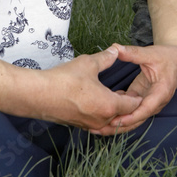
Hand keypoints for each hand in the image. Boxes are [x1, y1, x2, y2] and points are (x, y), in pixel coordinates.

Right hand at [23, 45, 141, 131]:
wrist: (38, 95)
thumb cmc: (64, 80)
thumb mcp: (88, 63)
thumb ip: (106, 58)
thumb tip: (115, 50)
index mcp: (109, 105)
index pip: (132, 105)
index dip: (137, 98)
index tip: (139, 91)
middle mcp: (101, 119)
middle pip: (122, 116)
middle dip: (127, 107)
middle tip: (129, 95)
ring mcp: (89, 125)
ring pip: (109, 122)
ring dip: (114, 112)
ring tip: (114, 98)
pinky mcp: (78, 125)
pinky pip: (97, 124)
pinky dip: (102, 116)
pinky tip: (98, 103)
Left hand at [86, 43, 176, 135]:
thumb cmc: (167, 56)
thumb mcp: (151, 53)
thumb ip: (133, 53)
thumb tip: (115, 48)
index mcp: (161, 92)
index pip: (146, 109)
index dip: (131, 116)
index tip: (115, 120)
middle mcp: (156, 101)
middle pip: (138, 119)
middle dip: (120, 125)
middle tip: (99, 129)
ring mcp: (149, 102)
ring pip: (134, 118)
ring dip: (117, 122)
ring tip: (98, 127)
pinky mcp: (142, 99)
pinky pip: (131, 110)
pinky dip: (119, 112)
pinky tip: (103, 110)